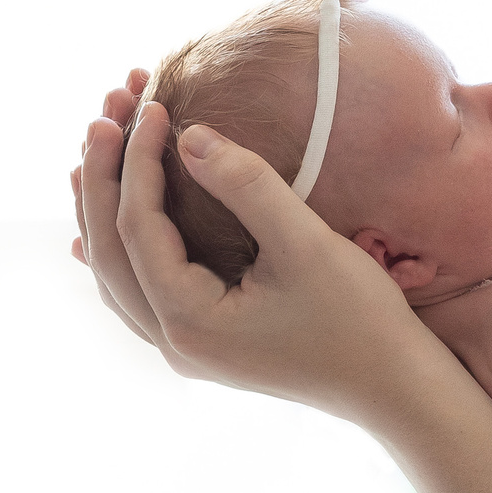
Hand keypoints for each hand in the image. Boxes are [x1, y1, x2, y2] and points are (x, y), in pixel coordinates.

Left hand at [72, 78, 440, 420]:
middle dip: (104, 179)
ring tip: (95, 155)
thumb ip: (246, 186)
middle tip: (105, 114)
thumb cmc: (360, 319)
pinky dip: (119, 253)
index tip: (153, 106)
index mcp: (189, 320)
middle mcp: (174, 342)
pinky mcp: (207, 345)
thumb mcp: (306, 243)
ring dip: (104, 211)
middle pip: (111, 251)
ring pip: (119, 274)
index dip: (138, 161)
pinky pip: (140, 294)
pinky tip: (99, 237)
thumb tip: (189, 136)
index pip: (138, 226)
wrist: (396, 386)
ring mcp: (187, 349)